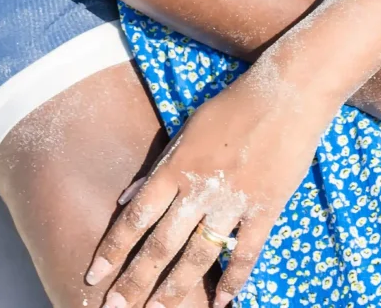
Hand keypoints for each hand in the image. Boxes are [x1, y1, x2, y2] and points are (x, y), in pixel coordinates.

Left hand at [82, 65, 332, 307]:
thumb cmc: (232, 107)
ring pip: (198, 256)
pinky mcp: (265, 209)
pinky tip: (220, 303)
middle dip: (135, 281)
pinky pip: (246, 252)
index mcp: (176, 167)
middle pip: (161, 245)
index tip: (94, 275)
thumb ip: (157, 168)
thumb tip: (125, 199)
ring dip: (175, 289)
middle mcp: (199, 189)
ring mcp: (233, 202)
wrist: (287, 94)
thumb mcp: (186, 129)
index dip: (113, 249)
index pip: (135, 217)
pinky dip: (233, 280)